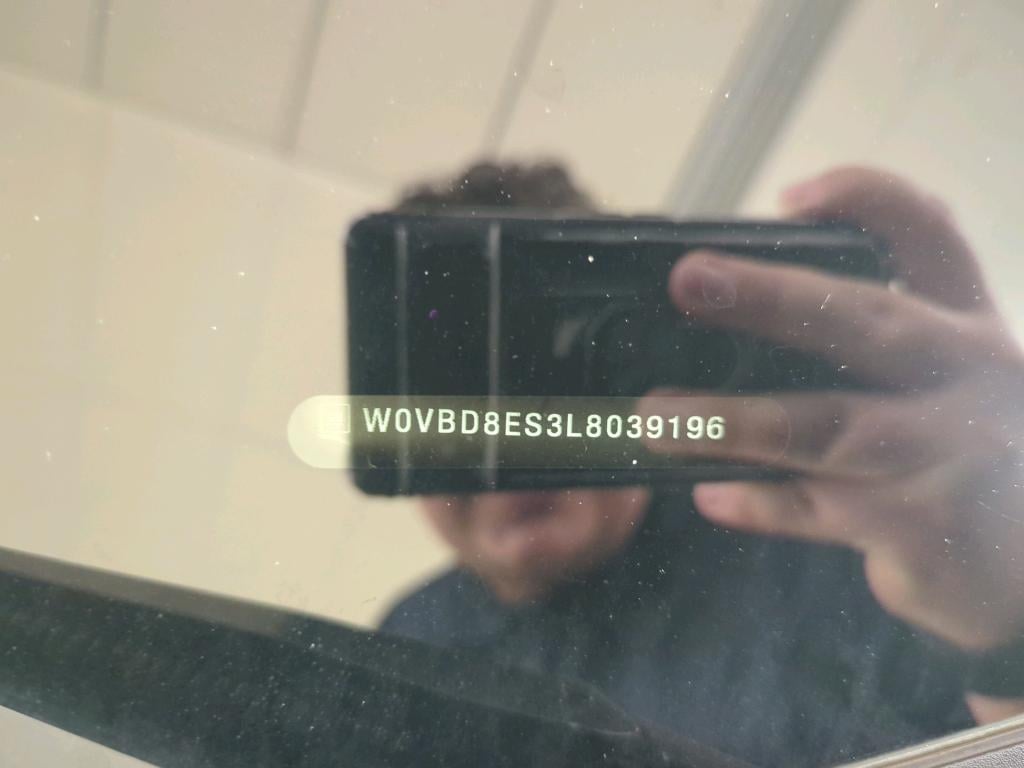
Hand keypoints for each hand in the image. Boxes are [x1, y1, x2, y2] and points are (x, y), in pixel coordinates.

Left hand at [641, 168, 1023, 661]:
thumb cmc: (968, 457)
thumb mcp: (948, 384)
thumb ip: (877, 345)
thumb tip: (742, 313)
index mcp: (965, 327)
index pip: (929, 238)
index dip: (866, 201)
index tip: (790, 198)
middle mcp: (965, 376)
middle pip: (866, 321)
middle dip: (772, 298)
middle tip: (690, 279)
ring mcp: (949, 452)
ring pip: (825, 425)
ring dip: (732, 419)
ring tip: (654, 414)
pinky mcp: (924, 525)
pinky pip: (819, 509)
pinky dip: (759, 502)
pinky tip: (709, 494)